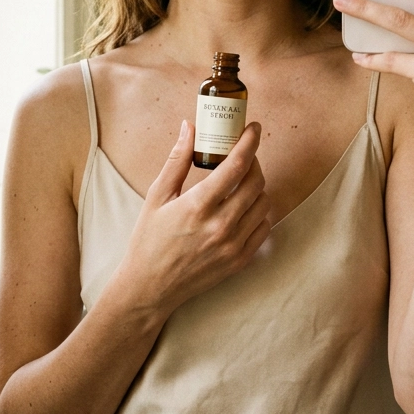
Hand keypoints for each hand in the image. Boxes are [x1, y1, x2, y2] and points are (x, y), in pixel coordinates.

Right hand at [116, 119, 270, 316]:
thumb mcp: (157, 196)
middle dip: (253, 161)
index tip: (253, 128)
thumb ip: (177, 160)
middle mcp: (220, 226)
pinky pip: (264, 227)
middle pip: (256, 182)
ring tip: (241, 181)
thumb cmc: (149, 240)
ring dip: (257, 186)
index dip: (249, 141)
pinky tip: (243, 206)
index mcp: (197, 206)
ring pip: (264, 203)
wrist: (150, 287)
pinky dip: (259, 212)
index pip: (236, 165)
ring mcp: (233, 246)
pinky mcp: (240, 261)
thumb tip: (190, 126)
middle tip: (243, 155)